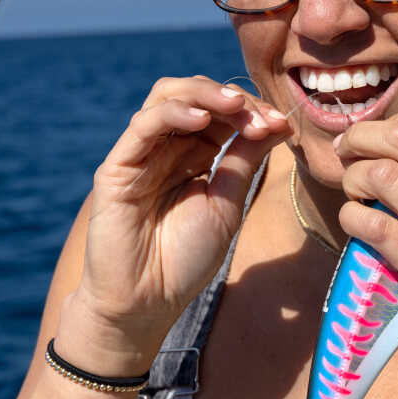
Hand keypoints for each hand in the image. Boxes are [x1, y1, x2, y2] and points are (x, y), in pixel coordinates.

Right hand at [64, 77, 290, 365]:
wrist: (146, 303)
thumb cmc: (185, 259)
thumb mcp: (226, 203)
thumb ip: (244, 160)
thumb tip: (277, 122)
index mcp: (195, 155)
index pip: (221, 113)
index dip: (251, 111)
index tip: (280, 123)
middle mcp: (167, 147)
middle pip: (196, 95)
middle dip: (232, 99)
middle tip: (261, 116)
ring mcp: (140, 153)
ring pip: (167, 97)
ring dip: (205, 95)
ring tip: (233, 105)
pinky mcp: (117, 166)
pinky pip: (143, 125)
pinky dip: (173, 112)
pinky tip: (200, 118)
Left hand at [333, 95, 397, 390]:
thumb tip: (394, 138)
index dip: (392, 120)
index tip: (375, 140)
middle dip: (360, 139)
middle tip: (346, 155)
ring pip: (383, 175)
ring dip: (354, 179)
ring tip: (356, 194)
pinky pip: (375, 227)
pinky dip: (352, 218)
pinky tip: (356, 223)